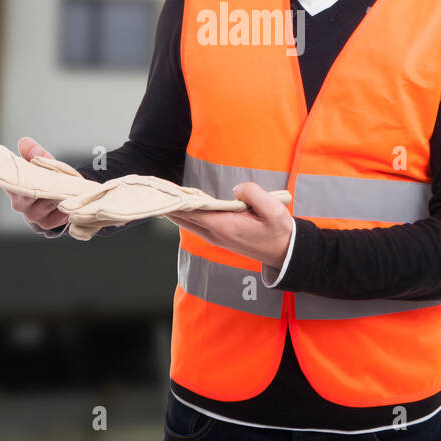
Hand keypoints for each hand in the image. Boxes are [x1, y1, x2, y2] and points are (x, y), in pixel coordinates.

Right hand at [8, 137, 69, 236]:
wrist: (60, 197)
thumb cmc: (47, 178)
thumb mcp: (42, 163)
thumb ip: (35, 154)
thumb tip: (24, 142)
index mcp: (13, 187)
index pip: (13, 182)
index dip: (21, 176)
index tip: (32, 169)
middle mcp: (19, 204)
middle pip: (32, 193)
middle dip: (46, 184)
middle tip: (58, 176)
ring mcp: (32, 215)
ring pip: (48, 202)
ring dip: (59, 194)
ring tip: (67, 186)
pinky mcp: (45, 224)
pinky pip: (57, 214)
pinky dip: (65, 206)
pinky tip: (68, 200)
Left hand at [164, 182, 293, 268]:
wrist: (285, 252)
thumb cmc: (279, 232)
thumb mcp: (274, 210)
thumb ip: (254, 194)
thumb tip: (237, 189)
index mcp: (226, 226)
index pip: (194, 212)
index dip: (178, 201)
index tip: (163, 192)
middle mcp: (216, 234)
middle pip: (185, 219)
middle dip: (170, 205)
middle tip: (155, 191)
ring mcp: (216, 236)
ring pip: (188, 222)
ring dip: (177, 210)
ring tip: (163, 194)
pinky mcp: (220, 235)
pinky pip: (196, 223)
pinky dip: (186, 214)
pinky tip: (181, 204)